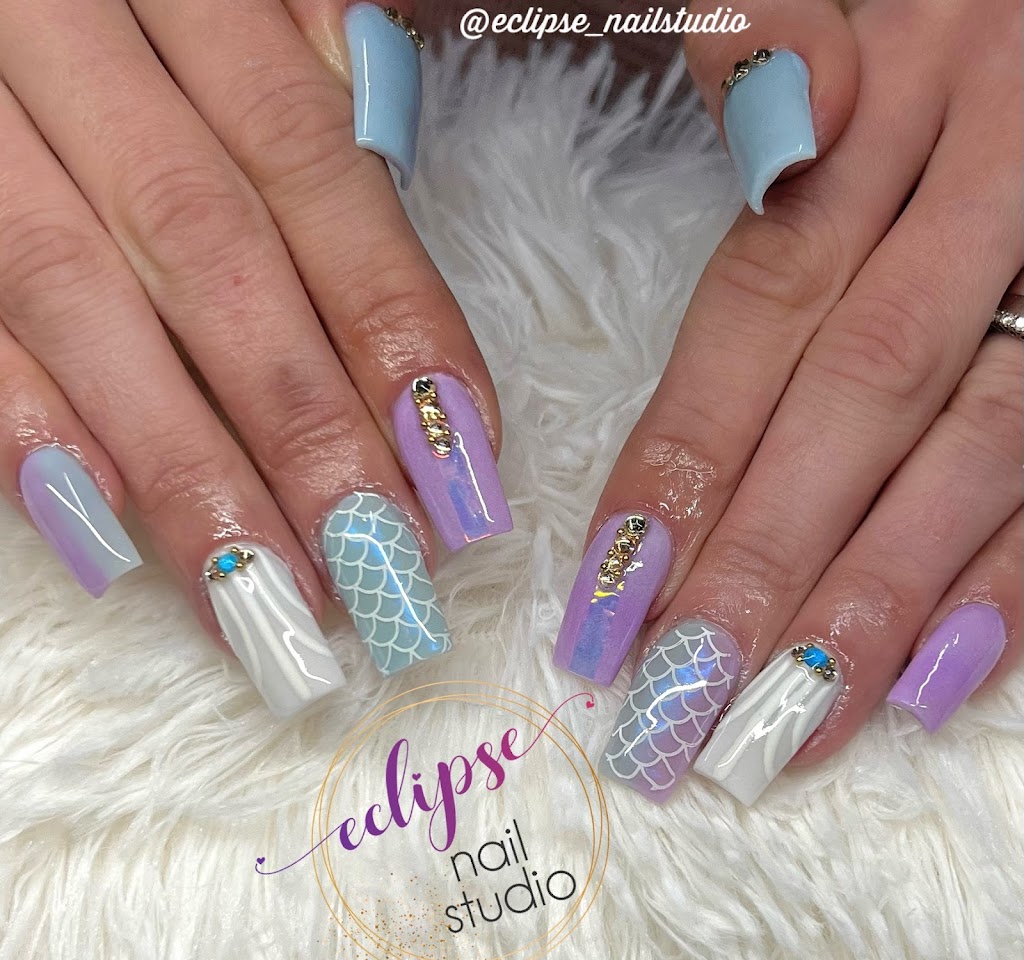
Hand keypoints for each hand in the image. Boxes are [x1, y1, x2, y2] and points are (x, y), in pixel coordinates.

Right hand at [0, 0, 512, 716]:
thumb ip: (311, 73)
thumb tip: (400, 181)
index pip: (317, 174)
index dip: (393, 324)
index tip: (461, 469)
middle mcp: (77, 46)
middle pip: (213, 257)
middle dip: (302, 428)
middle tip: (378, 572)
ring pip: (81, 301)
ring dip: (181, 466)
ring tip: (266, 597)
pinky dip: (22, 420)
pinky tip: (101, 531)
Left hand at [553, 0, 1022, 803]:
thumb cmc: (953, 5)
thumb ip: (789, 42)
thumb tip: (769, 105)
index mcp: (901, 96)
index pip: (764, 307)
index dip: (687, 456)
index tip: (610, 593)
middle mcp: (991, 195)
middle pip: (857, 404)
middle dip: (762, 563)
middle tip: (675, 703)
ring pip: (971, 457)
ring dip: (872, 604)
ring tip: (781, 724)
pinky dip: (1006, 582)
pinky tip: (926, 676)